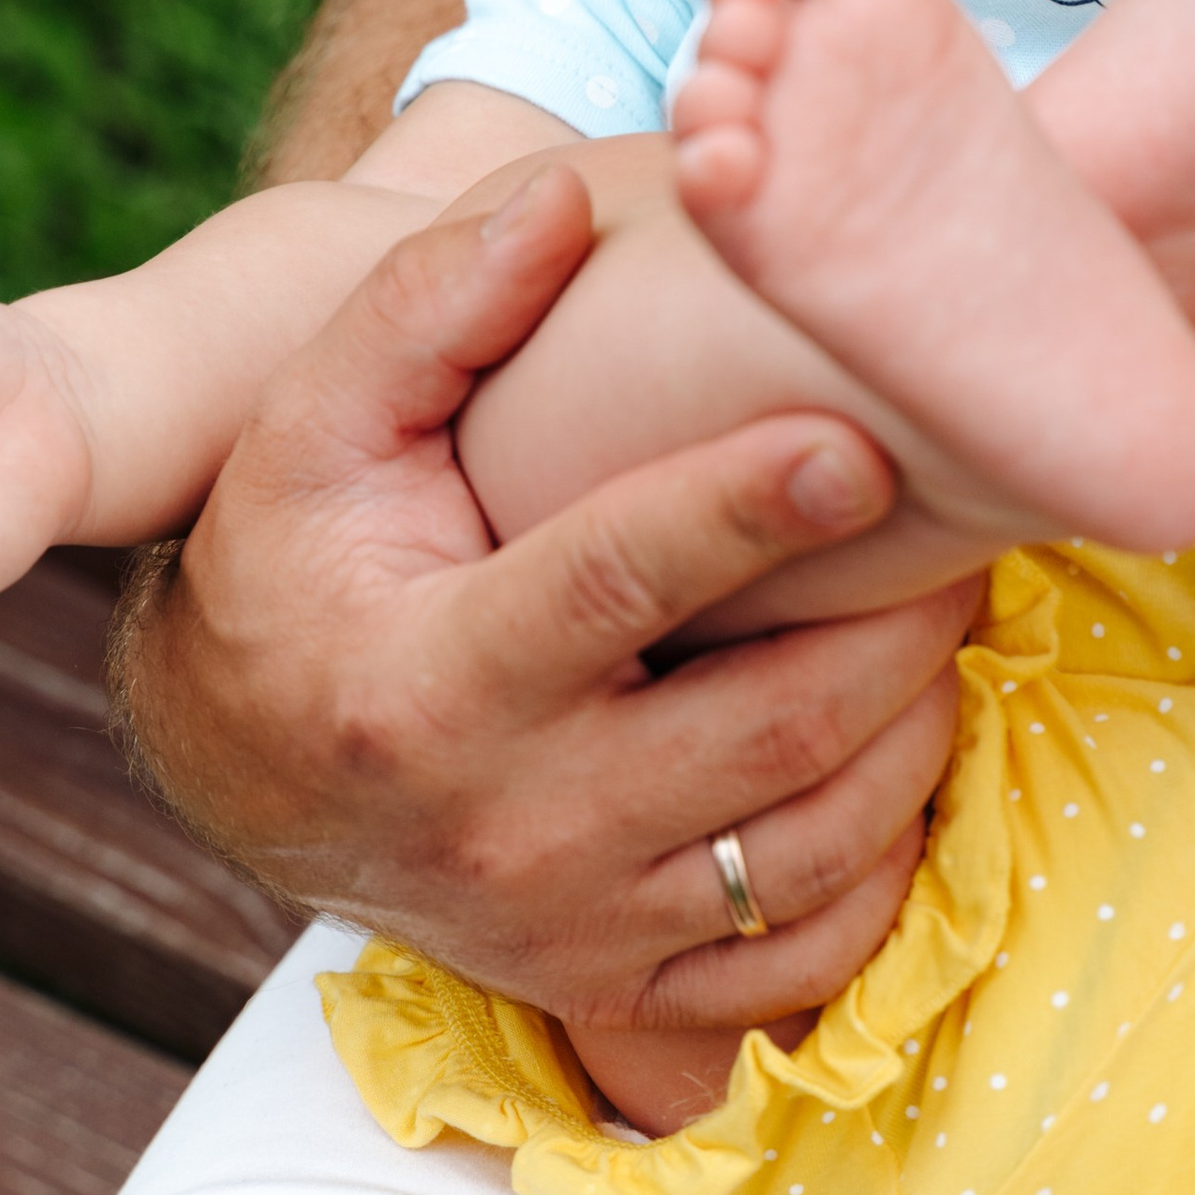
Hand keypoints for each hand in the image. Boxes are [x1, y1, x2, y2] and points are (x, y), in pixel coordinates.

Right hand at [118, 163, 973, 1035]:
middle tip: (957, 523)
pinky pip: (811, 955)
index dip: (748, 514)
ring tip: (934, 617)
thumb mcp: (315, 424)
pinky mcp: (620, 991)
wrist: (237, 769)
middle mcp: (504, 832)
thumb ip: (429, 305)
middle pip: (772, 732)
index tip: (864, 442)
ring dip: (915, 723)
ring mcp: (572, 931)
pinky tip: (890, 747)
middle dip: (897, 621)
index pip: (616, 587)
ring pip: (819, 844)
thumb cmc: (296, 564)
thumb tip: (563, 204)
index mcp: (425, 685)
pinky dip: (887, 856)